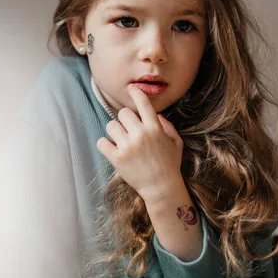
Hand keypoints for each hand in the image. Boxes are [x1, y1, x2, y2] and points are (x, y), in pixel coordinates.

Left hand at [96, 84, 183, 201]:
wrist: (161, 188)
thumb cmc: (170, 164)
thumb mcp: (176, 142)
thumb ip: (167, 126)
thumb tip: (155, 114)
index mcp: (155, 128)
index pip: (143, 103)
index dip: (136, 93)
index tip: (131, 89)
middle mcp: (140, 134)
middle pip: (123, 113)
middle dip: (125, 120)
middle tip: (129, 130)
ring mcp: (127, 147)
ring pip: (111, 125)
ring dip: (115, 132)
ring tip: (121, 141)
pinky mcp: (117, 159)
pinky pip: (102, 142)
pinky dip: (105, 145)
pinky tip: (112, 149)